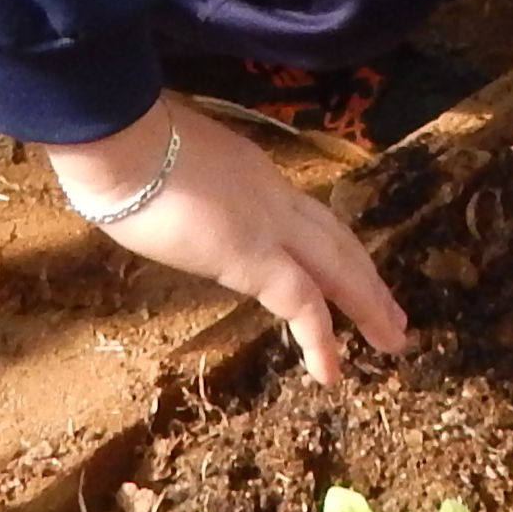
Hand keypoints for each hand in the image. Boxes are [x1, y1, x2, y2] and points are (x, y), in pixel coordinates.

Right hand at [50, 95, 410, 383]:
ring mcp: (269, 224)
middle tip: (392, 311)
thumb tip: (152, 198)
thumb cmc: (119, 147)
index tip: (344, 261)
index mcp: (248, 171)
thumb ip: (172, 184)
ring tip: (392, 339)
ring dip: (367, 304)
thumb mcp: (158, 166)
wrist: (120, 138)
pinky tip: (330, 373)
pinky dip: (321, 340)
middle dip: (364, 274)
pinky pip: (302, 304)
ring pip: (337, 267)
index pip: (300, 211)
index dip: (326, 239)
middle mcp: (271, 194)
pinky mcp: (255, 257)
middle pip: (334, 238)